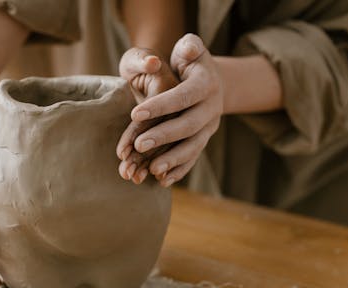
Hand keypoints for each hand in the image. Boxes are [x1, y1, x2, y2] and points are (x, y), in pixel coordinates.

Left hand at [117, 34, 222, 186]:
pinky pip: (193, 158)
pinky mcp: (203, 140)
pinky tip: (162, 181)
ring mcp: (209, 127)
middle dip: (164, 136)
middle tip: (139, 145)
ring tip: (151, 170)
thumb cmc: (190, 62)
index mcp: (207, 84)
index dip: (162, 105)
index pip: (184, 96)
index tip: (135, 112)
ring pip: (193, 147)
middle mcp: (212, 108)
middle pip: (189, 126)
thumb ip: (189, 47)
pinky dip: (179, 171)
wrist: (208, 80)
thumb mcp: (190, 48)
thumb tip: (188, 48)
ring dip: (172, 160)